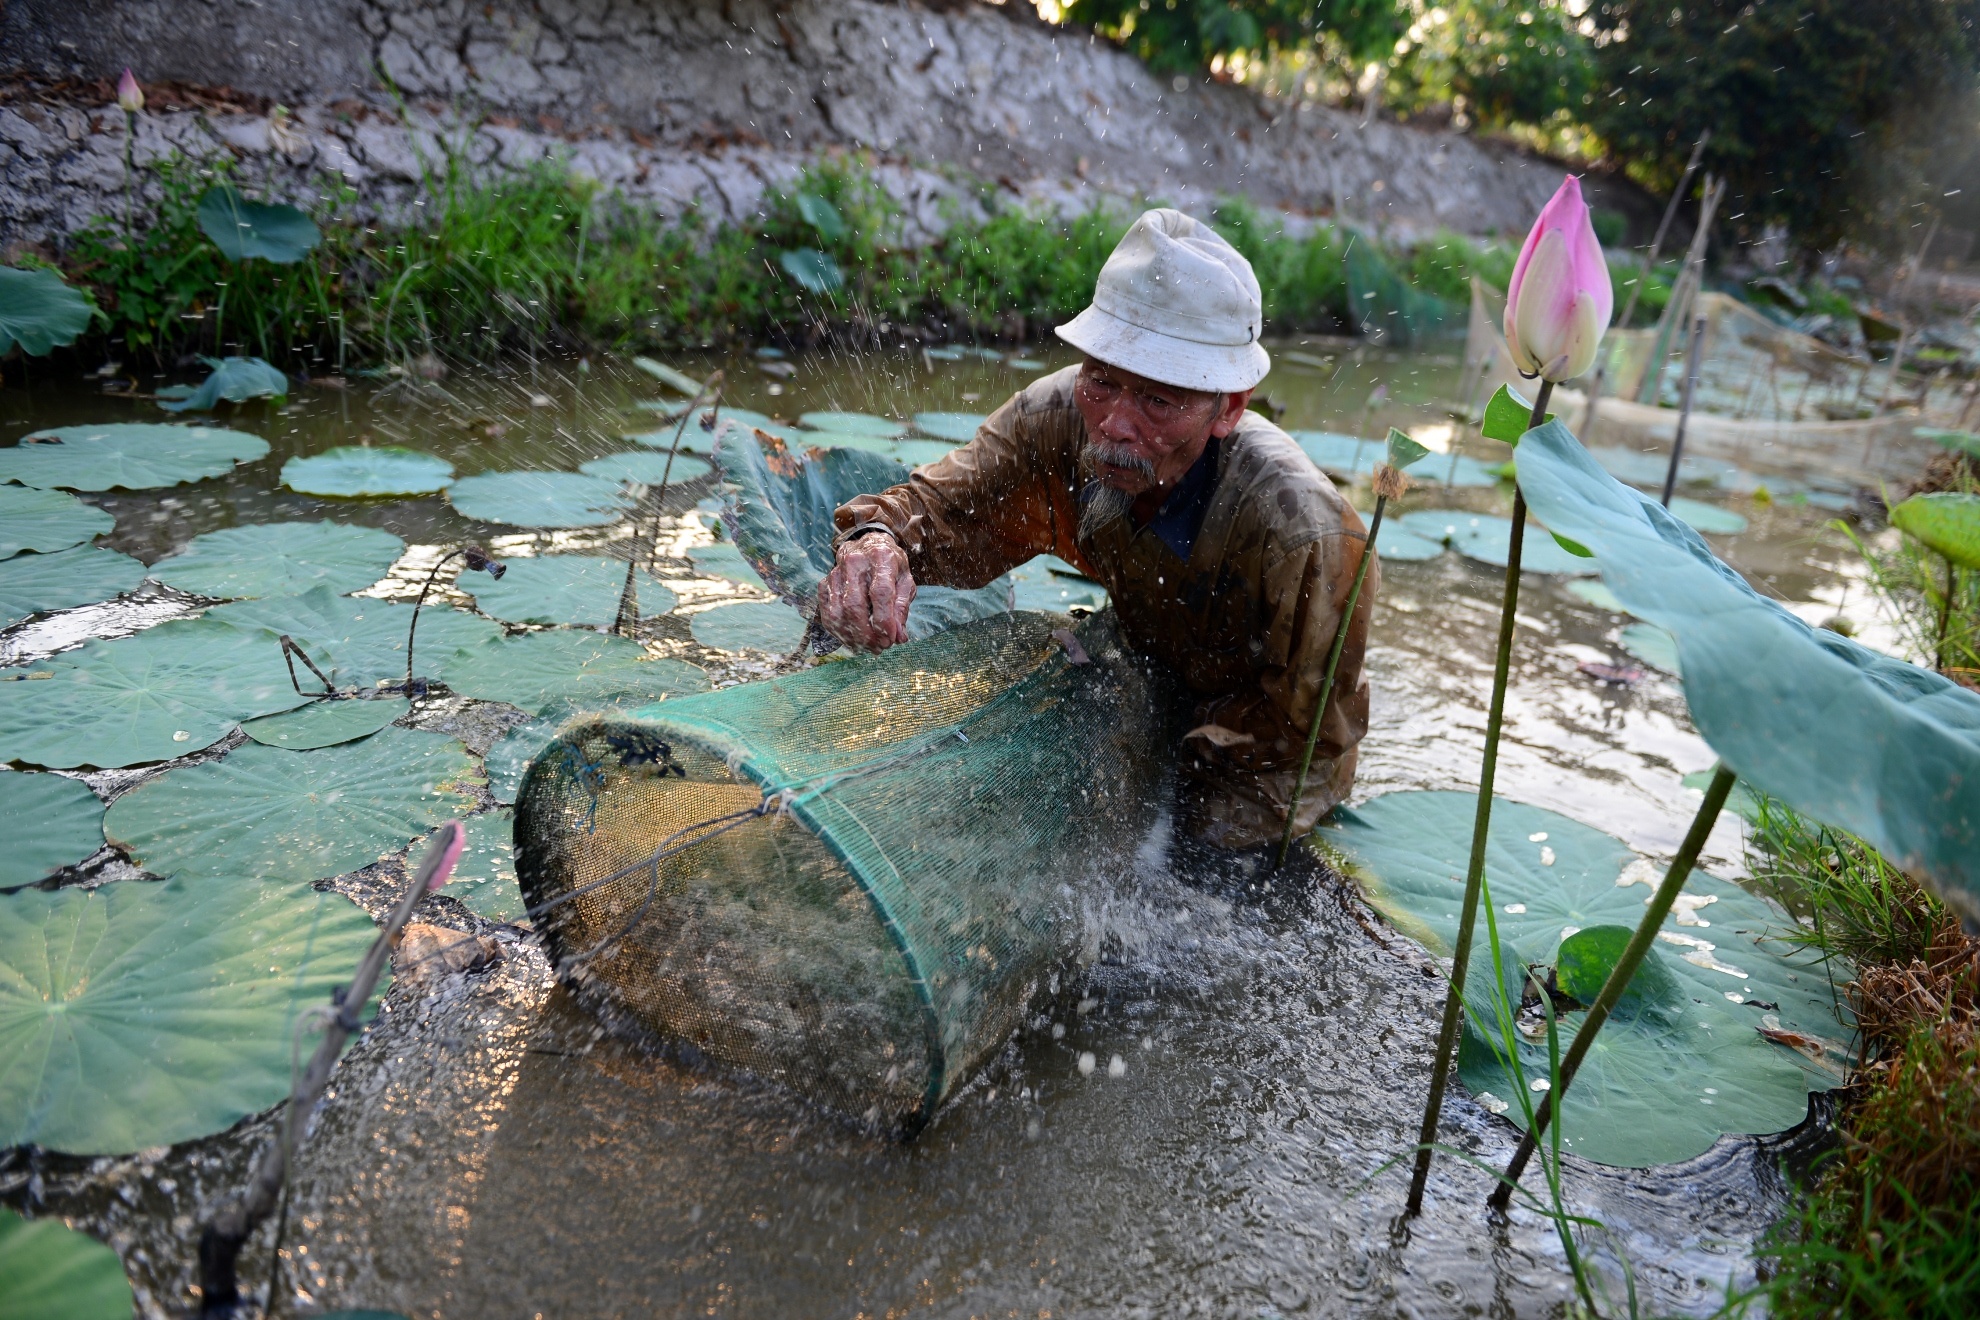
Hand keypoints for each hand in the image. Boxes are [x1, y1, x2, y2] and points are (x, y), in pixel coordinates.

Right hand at [819, 532, 915, 650]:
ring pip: (838, 613)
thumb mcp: (905, 580)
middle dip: (867, 634)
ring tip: (869, 647)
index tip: (890, 640)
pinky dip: (839, 632)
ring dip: (853, 637)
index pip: (880, 593)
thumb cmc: (890, 565)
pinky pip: (827, 614)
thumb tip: (899, 637)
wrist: (867, 544)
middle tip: (880, 648)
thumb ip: (902, 608)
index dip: (884, 621)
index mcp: (881, 557)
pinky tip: (853, 640)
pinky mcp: (825, 583)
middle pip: (855, 606)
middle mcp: (855, 561)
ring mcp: (836, 572)